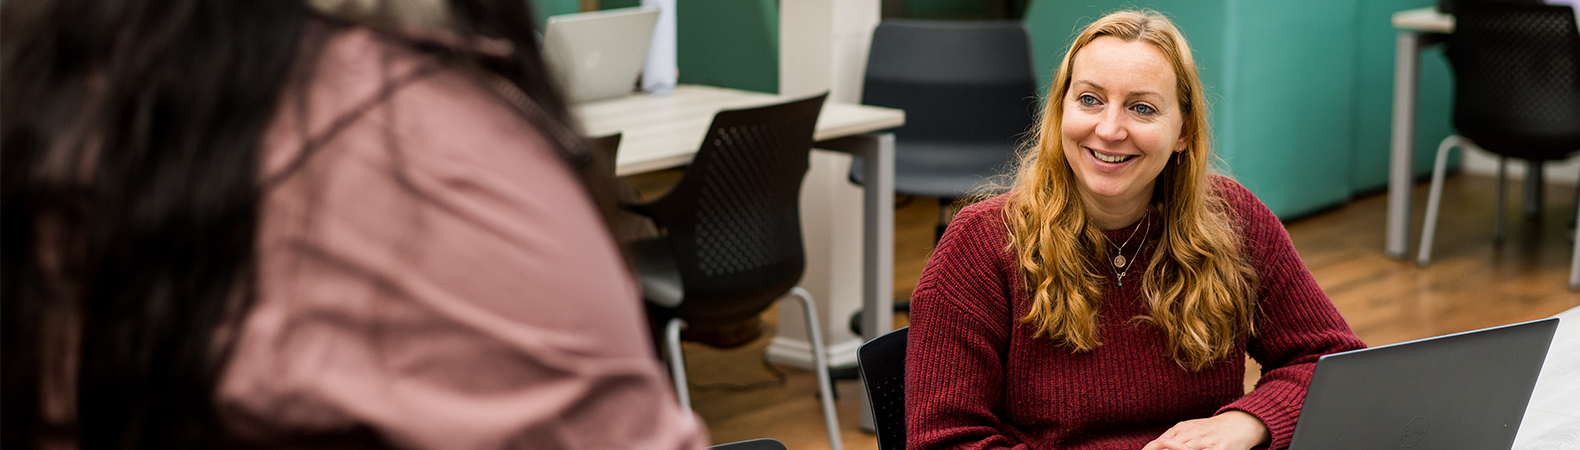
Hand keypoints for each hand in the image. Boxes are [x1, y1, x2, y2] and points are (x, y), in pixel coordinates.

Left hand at [1139, 410, 1270, 449]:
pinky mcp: (1219, 449)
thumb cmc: (1210, 430)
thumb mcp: (1190, 429)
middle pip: (1169, 448)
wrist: (1239, 424)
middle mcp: (1192, 434)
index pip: (1159, 443)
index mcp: (1182, 429)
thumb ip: (1172, 438)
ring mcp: (1205, 442)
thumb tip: (1154, 446)